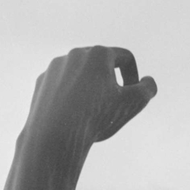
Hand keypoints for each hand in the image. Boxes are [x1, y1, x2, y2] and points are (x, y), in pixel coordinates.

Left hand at [27, 46, 156, 146]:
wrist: (55, 136)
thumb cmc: (95, 119)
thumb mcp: (130, 105)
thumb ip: (146, 91)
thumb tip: (148, 83)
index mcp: (99, 54)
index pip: (125, 58)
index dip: (133, 77)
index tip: (131, 97)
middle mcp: (75, 53)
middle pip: (100, 65)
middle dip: (108, 83)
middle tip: (108, 108)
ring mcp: (56, 66)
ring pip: (79, 76)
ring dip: (87, 89)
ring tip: (88, 112)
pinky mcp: (41, 81)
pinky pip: (60, 86)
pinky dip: (68, 97)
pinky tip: (70, 115)